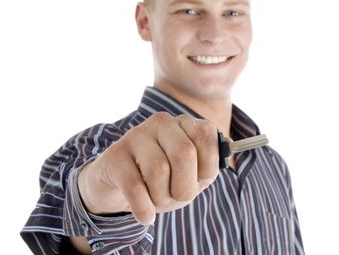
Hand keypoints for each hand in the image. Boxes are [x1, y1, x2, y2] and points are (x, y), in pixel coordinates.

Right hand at [77, 112, 219, 224]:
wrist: (121, 185)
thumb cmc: (163, 179)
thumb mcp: (191, 174)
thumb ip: (209, 166)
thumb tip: (224, 152)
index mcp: (185, 123)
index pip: (206, 135)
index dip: (208, 165)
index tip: (201, 179)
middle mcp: (161, 123)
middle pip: (183, 153)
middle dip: (185, 186)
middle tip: (179, 196)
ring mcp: (136, 136)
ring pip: (158, 170)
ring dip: (161, 197)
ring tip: (157, 200)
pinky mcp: (114, 156)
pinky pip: (135, 187)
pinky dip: (144, 209)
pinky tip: (146, 216)